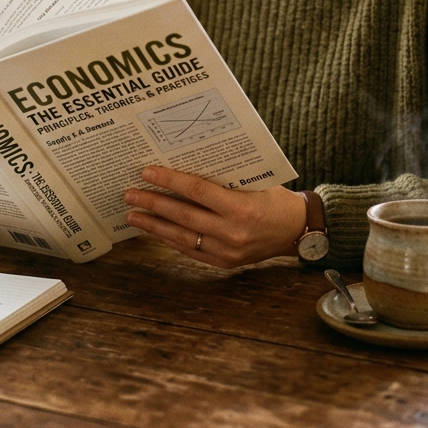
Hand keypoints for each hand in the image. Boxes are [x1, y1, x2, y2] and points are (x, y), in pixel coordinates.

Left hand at [123, 166, 306, 267]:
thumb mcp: (253, 182)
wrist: (298, 231)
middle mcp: (232, 232)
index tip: (147, 172)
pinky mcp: (224, 263)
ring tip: (132, 215)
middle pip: (183, 215)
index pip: (197, 191)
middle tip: (129, 194)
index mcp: (241, 208)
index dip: (169, 181)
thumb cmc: (275, 199)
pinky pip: (190, 250)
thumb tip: (183, 164)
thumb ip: (222, 179)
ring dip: (153, 225)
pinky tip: (154, 230)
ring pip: (181, 237)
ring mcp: (227, 251)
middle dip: (152, 203)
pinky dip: (169, 239)